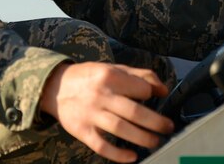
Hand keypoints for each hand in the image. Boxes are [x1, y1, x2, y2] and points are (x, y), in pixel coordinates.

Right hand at [39, 62, 173, 162]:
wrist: (55, 86)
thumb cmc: (89, 77)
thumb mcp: (113, 68)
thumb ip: (140, 75)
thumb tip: (164, 90)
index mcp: (109, 76)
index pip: (141, 89)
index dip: (150, 94)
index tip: (154, 99)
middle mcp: (100, 95)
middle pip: (134, 112)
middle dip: (156, 122)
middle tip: (168, 128)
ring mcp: (90, 114)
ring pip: (121, 129)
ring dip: (142, 138)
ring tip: (155, 142)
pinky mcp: (81, 130)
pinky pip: (102, 146)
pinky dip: (118, 154)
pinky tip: (132, 156)